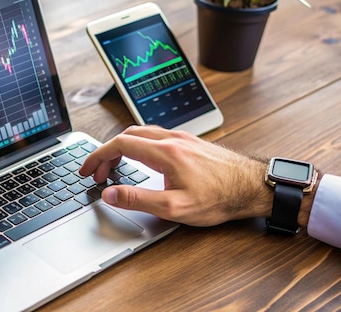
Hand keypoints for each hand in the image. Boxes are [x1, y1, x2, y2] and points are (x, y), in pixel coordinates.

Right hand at [79, 125, 272, 225]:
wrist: (253, 187)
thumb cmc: (220, 198)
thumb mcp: (174, 207)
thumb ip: (137, 199)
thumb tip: (110, 193)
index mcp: (165, 152)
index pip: (119, 144)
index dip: (97, 156)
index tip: (87, 169)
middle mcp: (172, 139)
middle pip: (128, 135)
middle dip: (107, 152)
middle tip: (98, 173)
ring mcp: (182, 139)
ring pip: (141, 133)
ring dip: (122, 147)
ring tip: (115, 168)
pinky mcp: (190, 143)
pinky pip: (155, 136)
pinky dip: (138, 146)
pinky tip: (141, 161)